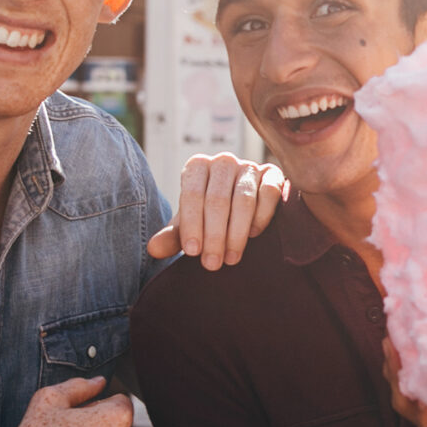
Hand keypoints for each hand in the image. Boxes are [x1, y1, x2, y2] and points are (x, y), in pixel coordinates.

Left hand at [147, 154, 285, 269]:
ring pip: (243, 199)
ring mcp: (249, 165)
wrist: (242, 209)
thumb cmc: (209, 217)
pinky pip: (268, 193)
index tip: (193, 253)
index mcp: (197, 167)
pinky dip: (260, 217)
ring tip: (230, 259)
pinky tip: (252, 235)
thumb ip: (173, 237)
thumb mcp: (189, 227)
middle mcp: (222, 162)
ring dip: (236, 233)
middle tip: (212, 264)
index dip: (192, 225)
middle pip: (217, 199)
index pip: (192, 195)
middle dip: (214, 236)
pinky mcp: (272, 173)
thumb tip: (153, 249)